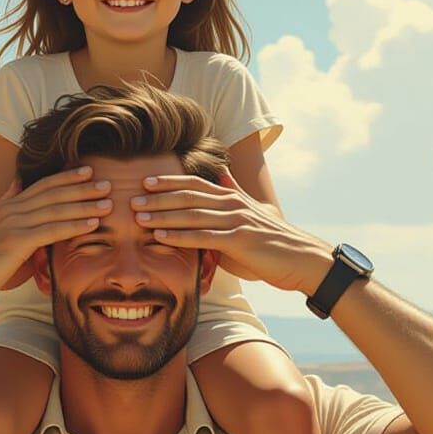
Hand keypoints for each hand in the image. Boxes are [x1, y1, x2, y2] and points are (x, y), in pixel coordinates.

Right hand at [0, 167, 112, 312]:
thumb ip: (7, 209)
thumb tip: (17, 188)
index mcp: (6, 207)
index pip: (41, 186)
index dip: (65, 177)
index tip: (88, 170)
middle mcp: (10, 210)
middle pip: (52, 192)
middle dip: (81, 186)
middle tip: (108, 181)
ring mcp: (13, 225)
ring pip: (56, 209)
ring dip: (85, 204)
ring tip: (109, 201)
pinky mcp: (15, 242)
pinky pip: (51, 231)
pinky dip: (74, 225)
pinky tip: (93, 224)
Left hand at [130, 168, 331, 293]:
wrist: (301, 259)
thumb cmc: (272, 240)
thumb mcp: (252, 212)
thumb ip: (233, 194)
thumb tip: (222, 174)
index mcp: (232, 197)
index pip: (195, 183)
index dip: (169, 181)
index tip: (145, 181)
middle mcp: (232, 204)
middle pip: (188, 195)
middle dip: (158, 197)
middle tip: (131, 198)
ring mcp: (236, 221)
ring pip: (192, 214)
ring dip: (163, 215)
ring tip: (138, 218)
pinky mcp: (239, 240)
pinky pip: (203, 237)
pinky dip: (180, 235)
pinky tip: (161, 236)